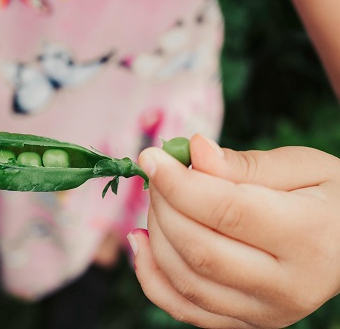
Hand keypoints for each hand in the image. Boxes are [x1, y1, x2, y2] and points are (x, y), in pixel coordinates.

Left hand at [128, 134, 339, 327]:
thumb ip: (245, 165)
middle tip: (158, 172)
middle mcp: (287, 286)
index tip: (151, 156)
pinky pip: (183, 308)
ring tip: (158, 200)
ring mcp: (264, 312)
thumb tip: (195, 150)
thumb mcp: (303, 167)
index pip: (226, 211)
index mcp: (308, 236)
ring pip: (185, 280)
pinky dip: (151, 276)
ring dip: (155, 234)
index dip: (179, 183)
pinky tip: (141, 240)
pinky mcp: (244, 322)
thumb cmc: (327, 197)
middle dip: (164, 204)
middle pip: (199, 249)